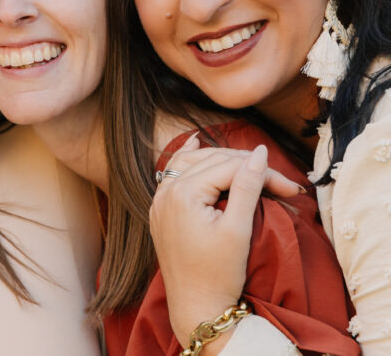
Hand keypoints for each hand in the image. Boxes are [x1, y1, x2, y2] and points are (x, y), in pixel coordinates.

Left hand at [151, 138, 272, 351]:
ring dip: (220, 161)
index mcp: (182, 194)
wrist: (196, 307)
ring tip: (250, 163)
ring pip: (190, 164)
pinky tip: (195, 144)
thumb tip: (260, 153)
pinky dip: (188, 161)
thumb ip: (247, 187)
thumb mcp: (238, 230)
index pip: (229, 168)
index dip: (264, 174)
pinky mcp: (161, 212)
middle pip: (211, 162)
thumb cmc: (218, 274)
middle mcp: (165, 193)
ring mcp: (159, 202)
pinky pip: (173, 175)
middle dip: (247, 168)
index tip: (291, 188)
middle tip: (281, 184)